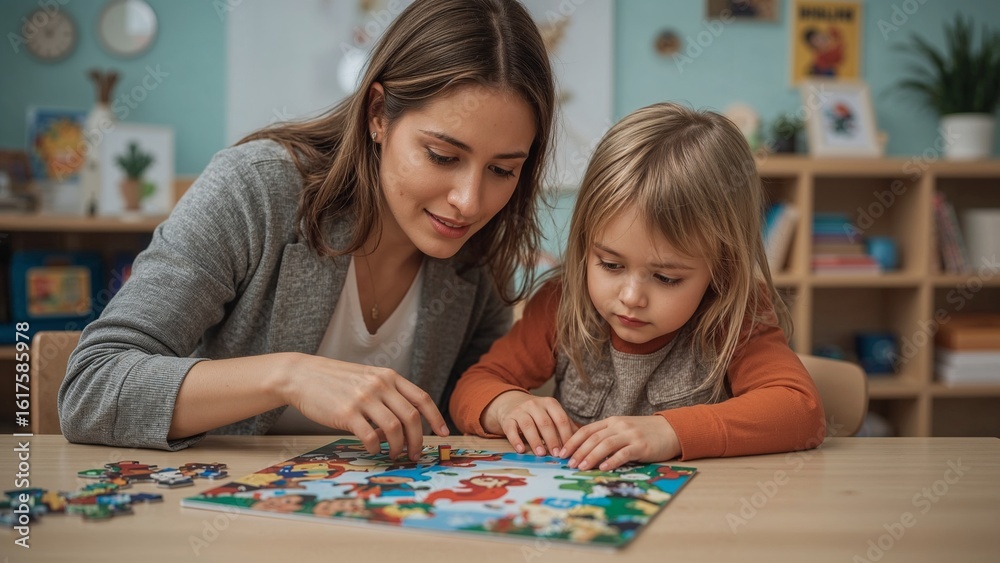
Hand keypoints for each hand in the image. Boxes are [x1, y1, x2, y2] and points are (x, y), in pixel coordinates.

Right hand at [278, 354, 447, 460]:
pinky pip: (369, 436)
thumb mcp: (367, 378)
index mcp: (388, 376)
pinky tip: (372, 450)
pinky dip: (375, 447)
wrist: (302, 375)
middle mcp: (380, 385)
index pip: (421, 398)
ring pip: (394, 428)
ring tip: (394, 454)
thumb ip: (387, 396)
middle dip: (418, 440)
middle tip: (415, 454)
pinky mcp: (346, 413)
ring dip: (398, 447)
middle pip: (411, 417)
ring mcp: (363, 398)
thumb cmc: (336, 381)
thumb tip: (402, 426)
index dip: (435, 417)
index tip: (443, 433)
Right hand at [482, 391, 577, 455]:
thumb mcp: (552, 414)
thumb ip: (565, 426)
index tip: (569, 450)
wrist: (511, 403)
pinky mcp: (507, 418)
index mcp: (550, 403)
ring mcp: (520, 411)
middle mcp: (534, 404)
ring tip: (541, 454)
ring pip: (528, 425)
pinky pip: (511, 429)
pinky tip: (521, 450)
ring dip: (535, 440)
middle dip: (552, 439)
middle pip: (545, 422)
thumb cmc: (537, 413)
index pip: (561, 418)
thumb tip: (582, 443)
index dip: (565, 435)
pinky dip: (516, 440)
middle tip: (556, 454)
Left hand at [559, 415, 679, 470]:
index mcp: (611, 421)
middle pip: (593, 438)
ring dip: (591, 456)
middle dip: (578, 451)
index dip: (572, 441)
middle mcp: (619, 426)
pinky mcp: (641, 446)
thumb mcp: (623, 430)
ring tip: (581, 467)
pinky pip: (623, 453)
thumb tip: (585, 451)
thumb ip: (607, 436)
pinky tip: (603, 468)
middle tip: (568, 464)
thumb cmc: (644, 433)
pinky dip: (612, 461)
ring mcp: (630, 435)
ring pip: (605, 445)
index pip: (587, 430)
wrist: (670, 430)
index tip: (561, 453)